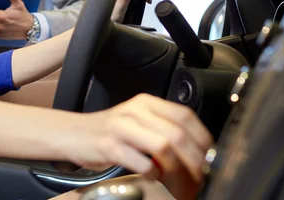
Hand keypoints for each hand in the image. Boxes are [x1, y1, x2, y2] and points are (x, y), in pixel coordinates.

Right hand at [66, 93, 211, 199]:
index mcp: (146, 103)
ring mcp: (122, 128)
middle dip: (195, 159)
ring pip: (163, 147)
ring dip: (176, 169)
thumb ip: (162, 128)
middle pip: (177, 134)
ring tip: (177, 180)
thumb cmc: (109, 131)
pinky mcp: (110, 146)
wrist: (73, 133)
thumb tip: (196, 149)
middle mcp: (135, 111)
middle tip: (200, 175)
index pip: (184, 115)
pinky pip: (142, 163)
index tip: (210, 155)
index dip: (202, 137)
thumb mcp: (137, 121)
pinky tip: (152, 175)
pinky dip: (153, 174)